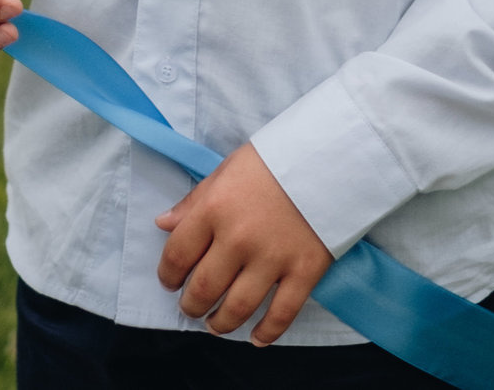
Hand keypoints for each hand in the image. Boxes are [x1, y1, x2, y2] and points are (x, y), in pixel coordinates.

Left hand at [155, 143, 332, 344]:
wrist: (331, 156)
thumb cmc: (275, 159)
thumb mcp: (227, 170)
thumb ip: (195, 201)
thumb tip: (163, 224)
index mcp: (214, 209)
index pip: (177, 255)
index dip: (168, 275)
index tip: (171, 282)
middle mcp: (239, 238)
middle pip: (204, 289)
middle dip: (192, 305)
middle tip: (192, 307)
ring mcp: (273, 258)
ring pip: (237, 308)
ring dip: (220, 323)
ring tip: (216, 324)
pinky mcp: (305, 271)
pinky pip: (281, 314)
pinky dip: (266, 333)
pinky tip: (256, 337)